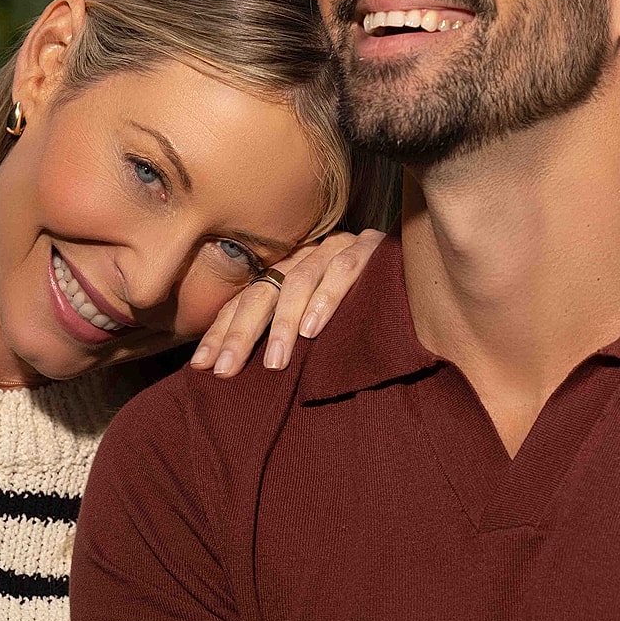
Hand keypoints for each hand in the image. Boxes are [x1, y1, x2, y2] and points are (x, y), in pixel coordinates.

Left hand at [189, 228, 383, 377]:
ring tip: (273, 362)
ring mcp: (336, 250)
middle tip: (226, 371)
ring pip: (298, 283)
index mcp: (287, 273)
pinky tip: (313, 329)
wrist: (417, 267)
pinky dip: (325, 300)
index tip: (202, 367)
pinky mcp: (369, 250)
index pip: (245, 300)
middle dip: (240, 333)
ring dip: (283, 325)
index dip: (222, 332)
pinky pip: (343, 272)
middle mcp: (305, 258)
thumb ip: (288, 336)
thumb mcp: (317, 321)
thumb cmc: (364, 306)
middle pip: (262, 292)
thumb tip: (243, 371)